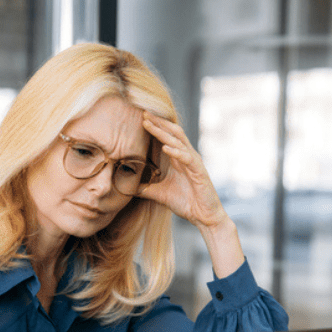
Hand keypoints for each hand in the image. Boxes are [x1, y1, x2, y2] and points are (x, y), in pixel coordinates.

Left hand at [139, 112, 227, 230]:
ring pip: (178, 141)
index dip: (155, 127)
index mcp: (178, 159)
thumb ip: (145, 189)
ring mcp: (193, 162)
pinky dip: (176, 152)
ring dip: (162, 132)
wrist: (204, 217)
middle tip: (142, 114)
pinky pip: (187, 158)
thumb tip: (128, 188)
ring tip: (148, 124)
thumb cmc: (186, 203)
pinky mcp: (199, 171)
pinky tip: (165, 148)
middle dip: (157, 123)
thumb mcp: (160, 194)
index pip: (166, 137)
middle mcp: (187, 156)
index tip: (140, 119)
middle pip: (172, 133)